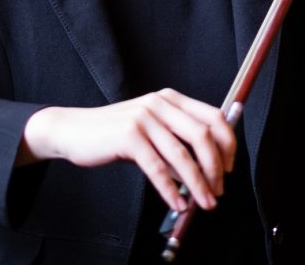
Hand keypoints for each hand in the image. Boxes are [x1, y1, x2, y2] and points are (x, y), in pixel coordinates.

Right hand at [17, 88, 234, 212]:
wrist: (74, 130)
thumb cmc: (116, 133)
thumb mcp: (152, 130)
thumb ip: (176, 142)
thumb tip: (204, 171)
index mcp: (171, 99)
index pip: (213, 116)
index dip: (227, 142)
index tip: (230, 167)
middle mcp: (161, 104)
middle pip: (202, 135)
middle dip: (216, 167)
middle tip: (219, 190)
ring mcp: (145, 118)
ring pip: (182, 155)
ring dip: (197, 183)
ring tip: (204, 202)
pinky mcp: (129, 136)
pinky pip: (157, 168)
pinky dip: (170, 190)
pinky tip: (176, 205)